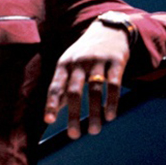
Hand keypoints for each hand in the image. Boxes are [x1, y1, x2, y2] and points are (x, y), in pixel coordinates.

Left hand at [44, 20, 130, 137]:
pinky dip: (112, 101)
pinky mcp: (116, 61)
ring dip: (95, 113)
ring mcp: (98, 61)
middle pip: (74, 91)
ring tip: (94, 131)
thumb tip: (51, 115)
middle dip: (74, 114)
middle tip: (74, 135)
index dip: (51, 104)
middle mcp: (79, 62)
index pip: (56, 86)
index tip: (49, 121)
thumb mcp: (69, 65)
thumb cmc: (84, 54)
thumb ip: (62, 88)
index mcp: (64, 64)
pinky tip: (110, 116)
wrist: (108, 29)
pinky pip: (114, 83)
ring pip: (95, 89)